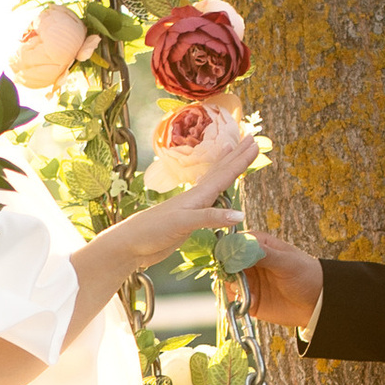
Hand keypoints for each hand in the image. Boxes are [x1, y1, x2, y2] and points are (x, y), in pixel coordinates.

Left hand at [107, 113, 261, 267]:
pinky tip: (217, 191)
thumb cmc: (152, 231)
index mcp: (197, 195)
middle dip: (237, 156)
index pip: (224, 174)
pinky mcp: (187, 220)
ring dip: (227, 168)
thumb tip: (240, 215)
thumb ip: (211, 218)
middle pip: (221, 172)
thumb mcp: (183, 223)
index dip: (241, 160)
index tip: (255, 143)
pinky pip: (210, 200)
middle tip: (252, 139)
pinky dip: (217, 191)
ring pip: (214, 183)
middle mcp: (196, 197)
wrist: (130, 245)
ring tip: (235, 153)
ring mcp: (191, 207)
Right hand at [235, 232, 324, 333]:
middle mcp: (248, 260)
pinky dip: (236, 301)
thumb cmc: (306, 276)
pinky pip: (232, 298)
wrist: (316, 303)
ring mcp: (247, 279)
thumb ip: (264, 254)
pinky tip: (251, 303)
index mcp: (257, 244)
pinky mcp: (247, 298)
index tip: (227, 260)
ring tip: (246, 293)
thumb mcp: (287, 262)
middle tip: (235, 280)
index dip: (226, 250)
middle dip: (226, 271)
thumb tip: (241, 246)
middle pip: (225, 262)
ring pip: (225, 280)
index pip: (233, 242)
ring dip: (231, 287)